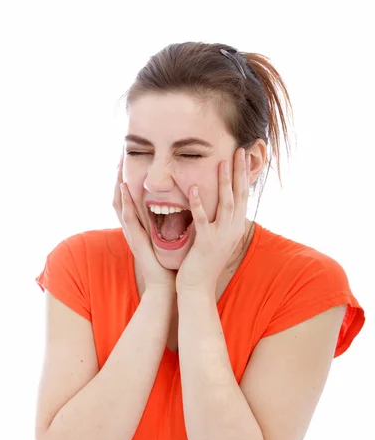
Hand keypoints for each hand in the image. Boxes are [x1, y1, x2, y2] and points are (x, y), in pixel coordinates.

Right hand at [113, 154, 175, 291]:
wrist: (170, 285)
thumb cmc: (174, 260)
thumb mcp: (172, 233)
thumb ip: (174, 217)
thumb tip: (184, 199)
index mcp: (142, 224)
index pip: (132, 195)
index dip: (130, 176)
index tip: (131, 157)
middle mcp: (134, 227)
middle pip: (121, 196)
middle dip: (119, 175)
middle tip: (119, 153)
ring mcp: (132, 234)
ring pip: (120, 204)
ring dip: (117, 183)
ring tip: (118, 164)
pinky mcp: (136, 241)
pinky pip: (128, 219)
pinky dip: (125, 203)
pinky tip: (123, 189)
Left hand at [176, 148, 250, 293]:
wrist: (197, 289)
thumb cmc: (203, 263)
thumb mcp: (216, 239)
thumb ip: (219, 222)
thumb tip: (220, 205)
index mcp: (235, 228)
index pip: (243, 196)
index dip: (243, 176)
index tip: (243, 157)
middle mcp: (232, 230)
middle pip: (239, 195)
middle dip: (240, 172)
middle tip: (240, 150)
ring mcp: (221, 237)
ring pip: (226, 204)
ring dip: (224, 182)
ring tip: (222, 162)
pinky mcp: (206, 243)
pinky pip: (203, 219)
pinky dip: (199, 203)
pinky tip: (194, 187)